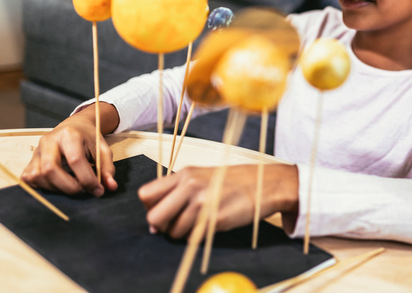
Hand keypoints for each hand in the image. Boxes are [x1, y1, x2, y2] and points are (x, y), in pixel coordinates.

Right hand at [21, 102, 118, 196]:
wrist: (74, 127)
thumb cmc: (89, 139)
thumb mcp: (102, 149)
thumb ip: (107, 168)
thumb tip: (110, 186)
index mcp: (69, 135)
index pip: (75, 160)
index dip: (87, 179)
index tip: (98, 189)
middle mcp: (49, 141)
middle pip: (50, 169)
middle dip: (69, 186)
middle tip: (83, 190)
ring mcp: (36, 151)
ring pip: (38, 176)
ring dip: (56, 188)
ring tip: (73, 186)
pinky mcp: (30, 160)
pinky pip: (30, 179)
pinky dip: (44, 187)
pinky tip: (58, 184)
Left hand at [138, 164, 298, 238]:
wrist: (265, 183)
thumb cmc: (233, 181)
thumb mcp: (202, 176)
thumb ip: (178, 191)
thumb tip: (154, 220)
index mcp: (185, 174)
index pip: (146, 195)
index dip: (150, 207)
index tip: (162, 212)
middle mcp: (190, 186)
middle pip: (154, 216)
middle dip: (161, 226)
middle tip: (175, 224)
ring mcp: (203, 203)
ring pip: (174, 231)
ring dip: (182, 233)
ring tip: (199, 223)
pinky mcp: (215, 219)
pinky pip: (193, 237)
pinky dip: (198, 236)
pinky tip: (210, 225)